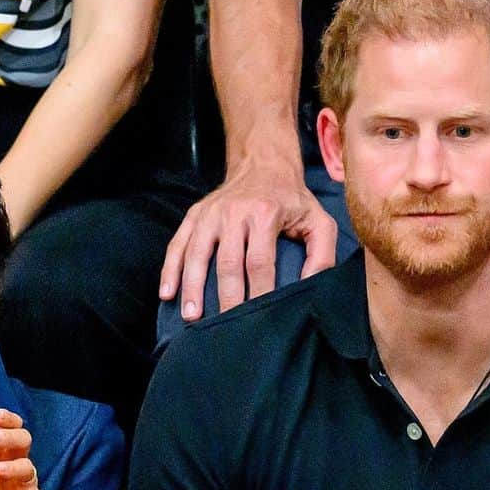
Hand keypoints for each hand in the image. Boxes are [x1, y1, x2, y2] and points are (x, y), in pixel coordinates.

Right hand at [159, 161, 338, 319]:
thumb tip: (312, 287)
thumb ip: (322, 255)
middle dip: (226, 298)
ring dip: (192, 287)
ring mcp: (211, 213)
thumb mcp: (319, 220)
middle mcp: (234, 212)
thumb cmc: (292, 199)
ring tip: (191, 316)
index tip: (258, 316)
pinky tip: (167, 293)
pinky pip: (177, 244)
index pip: (260, 262)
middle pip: (228, 263)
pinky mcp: (195, 215)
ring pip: (197, 255)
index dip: (259, 292)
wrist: (263, 163)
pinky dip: (170, 270)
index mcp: (265, 213)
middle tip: (225, 326)